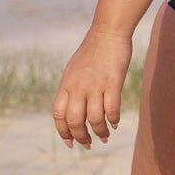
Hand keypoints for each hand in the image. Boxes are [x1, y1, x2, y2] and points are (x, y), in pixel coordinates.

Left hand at [52, 26, 132, 148]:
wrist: (108, 31)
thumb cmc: (93, 50)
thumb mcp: (74, 70)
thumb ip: (71, 88)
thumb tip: (74, 110)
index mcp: (66, 84)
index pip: (58, 116)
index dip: (63, 133)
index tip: (71, 143)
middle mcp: (78, 86)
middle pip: (75, 121)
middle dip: (81, 137)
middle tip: (89, 144)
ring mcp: (95, 84)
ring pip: (94, 119)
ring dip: (100, 132)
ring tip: (105, 136)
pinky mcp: (112, 81)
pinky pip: (111, 108)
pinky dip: (113, 119)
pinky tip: (115, 123)